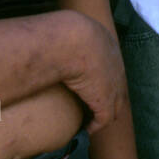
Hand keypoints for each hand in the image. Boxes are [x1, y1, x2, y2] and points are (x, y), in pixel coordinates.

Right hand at [59, 16, 127, 134]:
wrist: (72, 40)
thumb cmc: (63, 31)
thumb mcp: (66, 28)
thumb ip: (59, 34)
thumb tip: (39, 35)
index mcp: (108, 46)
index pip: (111, 66)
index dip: (102, 77)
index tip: (88, 84)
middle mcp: (116, 66)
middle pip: (119, 87)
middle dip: (110, 97)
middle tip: (92, 107)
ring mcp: (115, 85)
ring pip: (115, 106)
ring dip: (103, 113)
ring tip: (89, 121)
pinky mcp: (106, 101)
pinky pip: (103, 119)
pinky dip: (94, 126)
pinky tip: (83, 130)